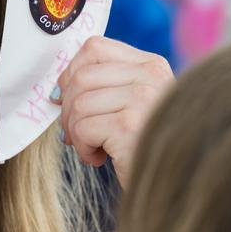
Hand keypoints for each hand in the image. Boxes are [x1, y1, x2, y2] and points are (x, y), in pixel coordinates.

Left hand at [53, 37, 174, 186]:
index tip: (70, 100)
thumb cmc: (145, 147)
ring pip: (78, 104)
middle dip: (68, 109)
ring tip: (94, 148)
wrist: (173, 184)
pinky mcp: (130, 126)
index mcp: (151, 65)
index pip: (94, 48)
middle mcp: (151, 76)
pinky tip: (100, 158)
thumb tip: (57, 89)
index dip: (71, 73)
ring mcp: (143, 98)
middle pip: (81, 77)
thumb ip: (105, 87)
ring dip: (76, 133)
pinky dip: (83, 148)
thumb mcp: (130, 106)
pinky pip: (82, 128)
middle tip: (77, 134)